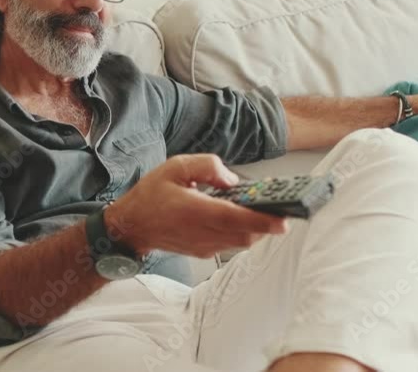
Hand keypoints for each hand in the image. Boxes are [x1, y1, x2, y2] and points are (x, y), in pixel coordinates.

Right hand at [105, 154, 289, 258]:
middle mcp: (202, 233)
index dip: (262, 220)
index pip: (235, 219)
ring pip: (242, 241)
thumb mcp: (176, 167)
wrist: (132, 226)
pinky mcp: (204, 251)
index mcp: (194, 211)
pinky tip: (243, 217)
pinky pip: (232, 244)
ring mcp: (204, 246)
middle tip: (281, 206)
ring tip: (264, 208)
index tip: (284, 218)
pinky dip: (243, 232)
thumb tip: (232, 179)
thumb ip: (207, 167)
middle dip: (267, 223)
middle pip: (246, 234)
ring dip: (257, 228)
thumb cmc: (152, 195)